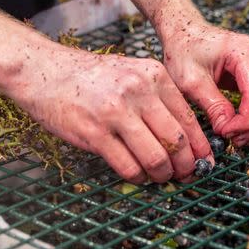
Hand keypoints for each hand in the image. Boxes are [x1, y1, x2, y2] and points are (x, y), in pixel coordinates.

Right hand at [6, 46, 211, 183]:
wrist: (43, 70)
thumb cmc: (90, 77)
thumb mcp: (132, 73)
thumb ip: (158, 98)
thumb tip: (185, 136)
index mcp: (154, 75)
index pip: (189, 118)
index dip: (200, 146)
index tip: (205, 161)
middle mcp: (139, 91)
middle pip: (177, 140)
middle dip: (187, 165)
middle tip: (187, 175)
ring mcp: (116, 112)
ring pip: (156, 157)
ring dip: (163, 175)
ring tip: (162, 178)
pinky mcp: (94, 133)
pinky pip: (128, 166)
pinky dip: (138, 177)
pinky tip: (138, 176)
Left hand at [161, 22, 248, 146]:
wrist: (184, 32)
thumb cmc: (183, 51)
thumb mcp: (191, 81)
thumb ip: (212, 106)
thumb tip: (227, 130)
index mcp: (244, 50)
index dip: (246, 120)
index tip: (227, 133)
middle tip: (235, 141)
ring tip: (240, 138)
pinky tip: (245, 127)